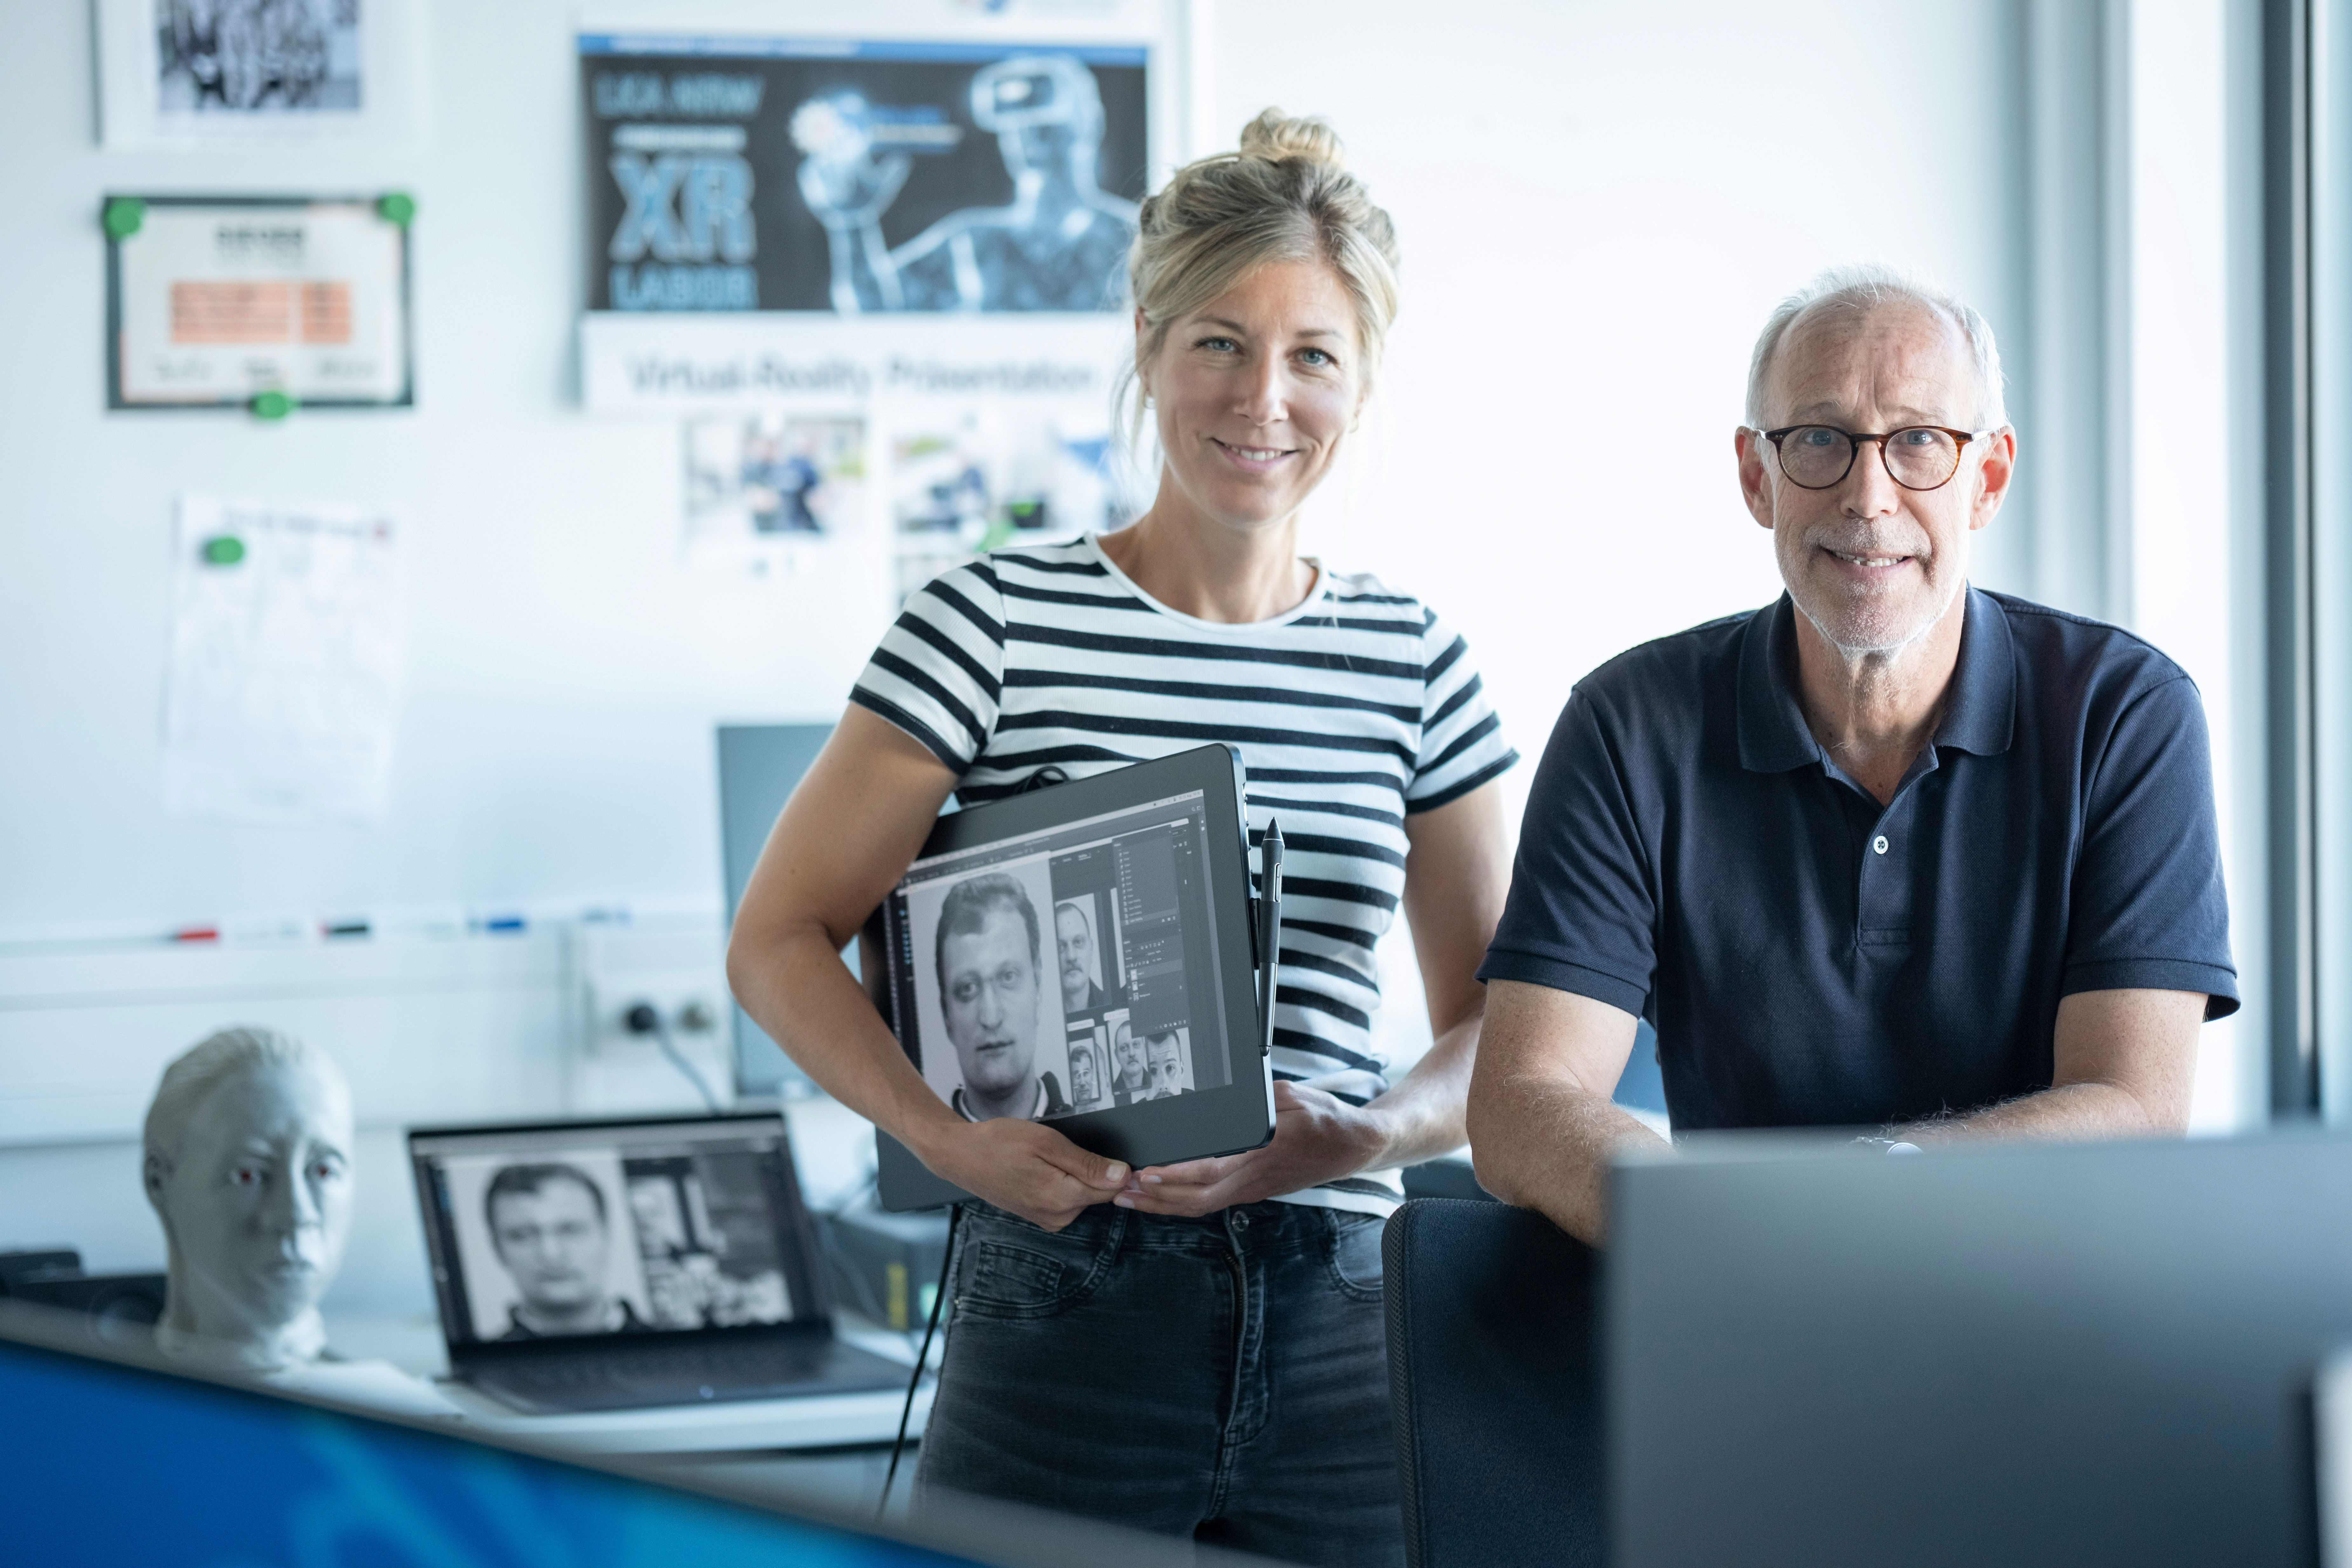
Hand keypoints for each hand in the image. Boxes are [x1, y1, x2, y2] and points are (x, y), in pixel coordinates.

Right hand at [912, 1115, 1128, 1232]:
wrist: (960, 1156)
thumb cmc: (999, 1143)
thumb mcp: (1047, 1142)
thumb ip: (1087, 1163)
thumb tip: (1122, 1176)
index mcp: (1061, 1198)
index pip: (1111, 1188)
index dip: (1115, 1167)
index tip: (1101, 1151)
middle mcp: (1057, 1217)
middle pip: (1097, 1193)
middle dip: (1090, 1169)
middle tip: (1060, 1149)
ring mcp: (1047, 1220)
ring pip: (1082, 1195)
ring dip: (1074, 1175)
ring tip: (1045, 1157)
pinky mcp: (1039, 1217)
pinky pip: (1066, 1199)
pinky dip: (1061, 1182)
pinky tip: (1040, 1168)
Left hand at [1115, 1082, 1387, 1216]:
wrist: (1355, 1146)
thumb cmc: (1325, 1118)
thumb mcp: (1293, 1095)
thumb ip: (1259, 1100)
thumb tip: (1230, 1102)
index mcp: (1263, 1151)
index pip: (1213, 1168)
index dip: (1178, 1175)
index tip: (1148, 1172)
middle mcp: (1254, 1177)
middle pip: (1198, 1197)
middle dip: (1157, 1198)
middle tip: (1121, 1190)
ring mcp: (1253, 1189)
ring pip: (1202, 1205)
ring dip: (1163, 1205)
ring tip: (1129, 1198)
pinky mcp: (1253, 1191)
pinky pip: (1212, 1202)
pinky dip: (1182, 1203)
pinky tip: (1161, 1198)